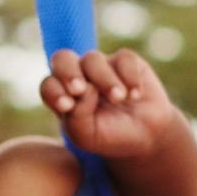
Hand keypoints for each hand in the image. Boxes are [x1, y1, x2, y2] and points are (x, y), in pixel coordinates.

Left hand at [42, 46, 186, 162]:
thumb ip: (76, 116)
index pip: (49, 85)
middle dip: (69, 72)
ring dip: (105, 80)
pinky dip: (129, 77)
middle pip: (62, 58)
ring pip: (93, 59)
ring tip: (119, 99)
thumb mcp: (88, 136)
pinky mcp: (126, 61)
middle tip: (79, 89)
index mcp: (63, 95)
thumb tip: (85, 88)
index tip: (67, 106)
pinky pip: (123, 59)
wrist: (147, 136)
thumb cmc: (110, 137)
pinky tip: (135, 95)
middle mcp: (79, 76)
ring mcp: (102, 66)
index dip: (54, 91)